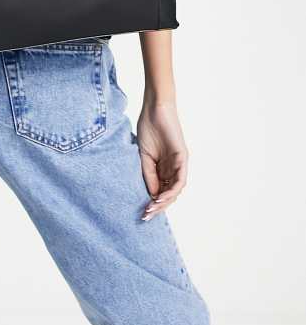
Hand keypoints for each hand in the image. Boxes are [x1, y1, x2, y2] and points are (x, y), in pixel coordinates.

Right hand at [136, 98, 188, 220]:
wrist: (154, 109)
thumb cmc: (148, 128)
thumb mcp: (144, 157)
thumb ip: (149, 175)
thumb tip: (153, 196)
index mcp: (164, 168)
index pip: (161, 190)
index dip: (153, 203)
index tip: (142, 212)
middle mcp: (174, 168)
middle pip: (170, 193)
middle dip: (158, 206)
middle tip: (146, 215)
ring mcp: (179, 163)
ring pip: (176, 189)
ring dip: (165, 201)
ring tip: (152, 208)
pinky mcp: (183, 157)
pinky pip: (180, 179)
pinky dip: (172, 190)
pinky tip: (161, 197)